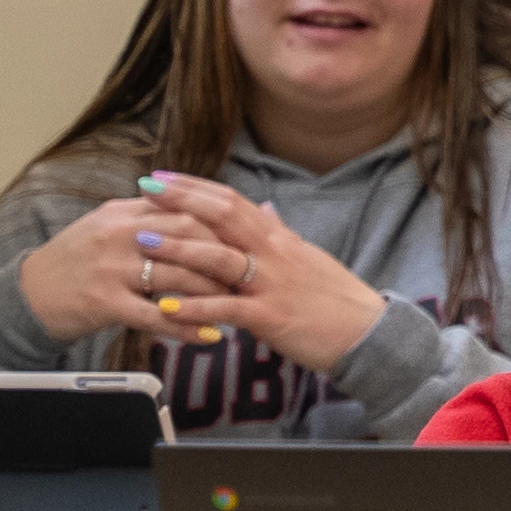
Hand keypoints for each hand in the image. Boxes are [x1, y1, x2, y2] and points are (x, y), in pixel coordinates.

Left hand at [120, 169, 389, 371]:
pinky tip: (165, 308)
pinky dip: (195, 307)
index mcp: (279, 237)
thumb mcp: (307, 257)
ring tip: (143, 240)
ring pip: (220, 258)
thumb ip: (280, 231)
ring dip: (179, 247)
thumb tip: (264, 207)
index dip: (195, 187)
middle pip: (223, 216)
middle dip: (181, 200)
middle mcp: (274, 253)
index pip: (232, 200)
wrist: (367, 333)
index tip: (162, 176)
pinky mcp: (270, 317)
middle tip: (144, 187)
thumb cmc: (334, 298)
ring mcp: (271, 284)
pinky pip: (227, 309)